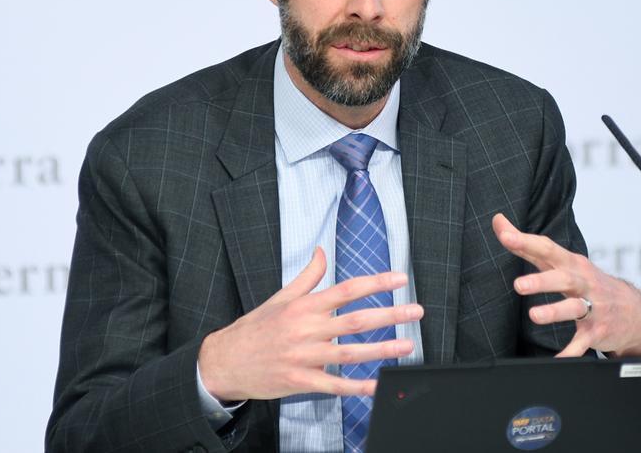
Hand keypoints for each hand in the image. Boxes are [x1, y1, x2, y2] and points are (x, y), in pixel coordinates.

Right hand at [198, 247, 423, 401]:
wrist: (225, 362)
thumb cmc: (254, 329)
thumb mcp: (279, 298)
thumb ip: (306, 277)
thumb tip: (321, 253)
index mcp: (303, 306)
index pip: (346, 289)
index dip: (376, 283)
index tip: (399, 278)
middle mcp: (306, 329)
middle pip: (356, 320)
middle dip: (390, 315)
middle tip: (416, 311)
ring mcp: (304, 357)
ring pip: (350, 353)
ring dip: (382, 349)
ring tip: (407, 345)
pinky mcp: (300, 381)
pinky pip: (334, 385)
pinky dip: (357, 386)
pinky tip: (377, 384)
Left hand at [493, 213, 640, 357]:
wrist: (633, 310)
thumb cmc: (588, 282)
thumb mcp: (561, 260)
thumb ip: (528, 244)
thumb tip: (498, 222)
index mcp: (570, 263)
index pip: (547, 248)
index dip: (526, 241)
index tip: (505, 235)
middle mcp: (582, 282)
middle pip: (563, 278)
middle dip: (541, 281)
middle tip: (518, 285)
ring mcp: (592, 307)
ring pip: (574, 308)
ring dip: (555, 312)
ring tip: (534, 316)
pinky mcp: (596, 331)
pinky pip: (582, 342)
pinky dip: (571, 351)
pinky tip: (558, 358)